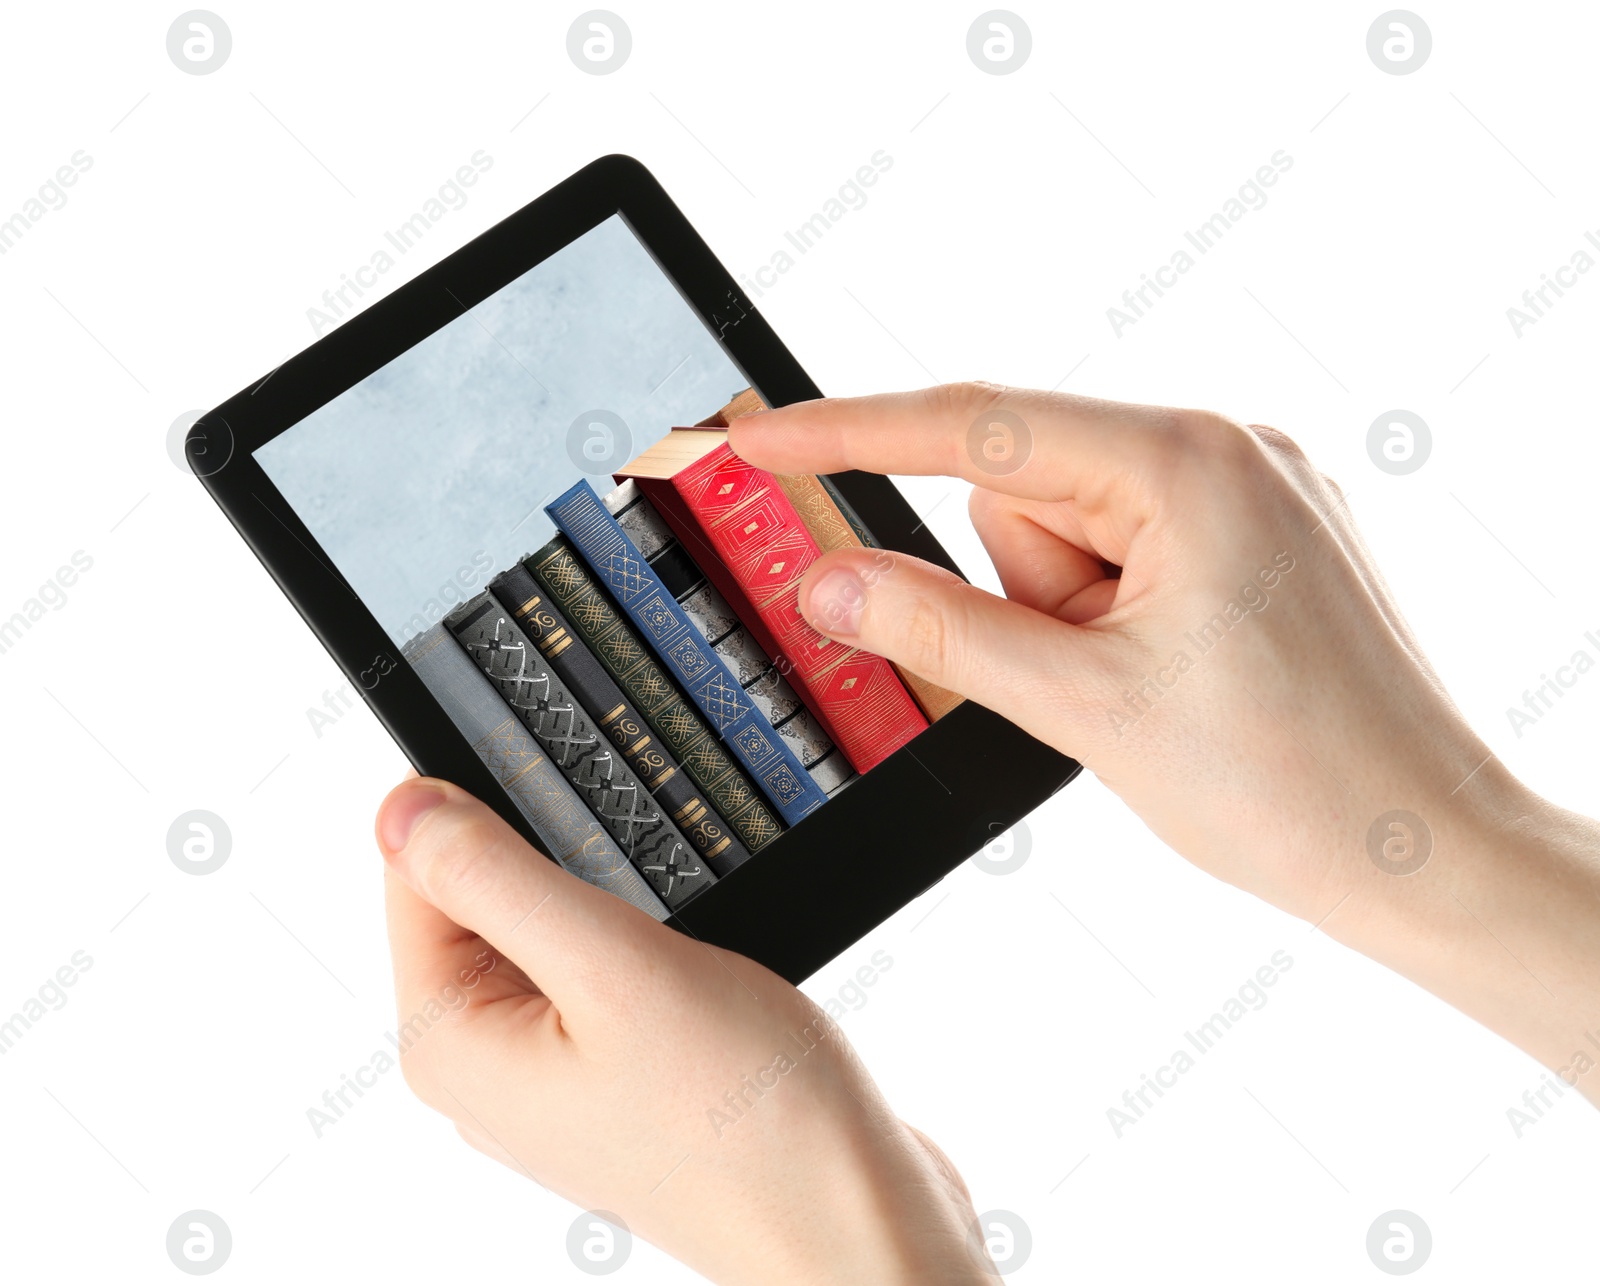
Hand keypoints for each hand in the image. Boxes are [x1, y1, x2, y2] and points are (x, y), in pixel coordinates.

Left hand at [376, 776, 989, 1284]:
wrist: (850, 1220)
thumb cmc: (746, 1122)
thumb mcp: (614, 968)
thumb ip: (499, 879)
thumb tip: (400, 806)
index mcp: (452, 1043)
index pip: (415, 873)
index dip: (482, 806)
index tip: (561, 780)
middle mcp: (487, 1066)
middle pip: (480, 899)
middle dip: (555, 856)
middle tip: (637, 872)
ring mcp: (551, 1077)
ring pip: (548, 931)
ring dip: (608, 898)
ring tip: (674, 927)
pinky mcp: (611, 1076)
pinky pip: (598, 972)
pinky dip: (638, 940)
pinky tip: (693, 960)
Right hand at [731, 383, 1599, 1100]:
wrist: (1422, 854)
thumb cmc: (1295, 788)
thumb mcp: (1085, 707)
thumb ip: (939, 631)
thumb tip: (831, 581)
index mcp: (1188, 465)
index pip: (974, 427)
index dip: (850, 433)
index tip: (759, 435)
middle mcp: (1223, 450)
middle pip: (1024, 492)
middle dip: (1024, 591)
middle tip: (1085, 675)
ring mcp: (1245, 489)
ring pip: (1068, 530)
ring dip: (1068, 613)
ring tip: (1142, 684)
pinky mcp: (1251, 534)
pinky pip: (1120, 548)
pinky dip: (1106, 611)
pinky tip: (1167, 673)